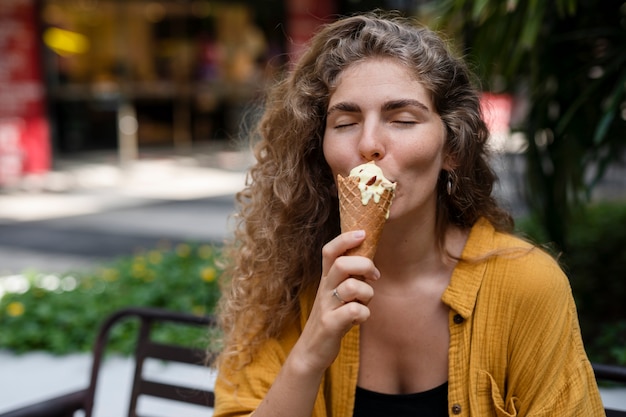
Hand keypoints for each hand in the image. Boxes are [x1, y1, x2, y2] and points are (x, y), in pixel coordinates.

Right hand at [291, 230, 379, 374]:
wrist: (311, 351)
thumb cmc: (332, 318)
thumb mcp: (337, 295)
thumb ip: (349, 278)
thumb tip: (370, 262)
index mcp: (326, 279)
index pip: (330, 251)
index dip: (345, 239)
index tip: (363, 233)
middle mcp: (324, 289)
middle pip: (341, 264)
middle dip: (364, 265)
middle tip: (374, 276)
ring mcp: (326, 307)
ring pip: (351, 287)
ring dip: (367, 293)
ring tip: (366, 302)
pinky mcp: (330, 325)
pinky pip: (354, 312)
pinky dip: (364, 314)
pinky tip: (361, 318)